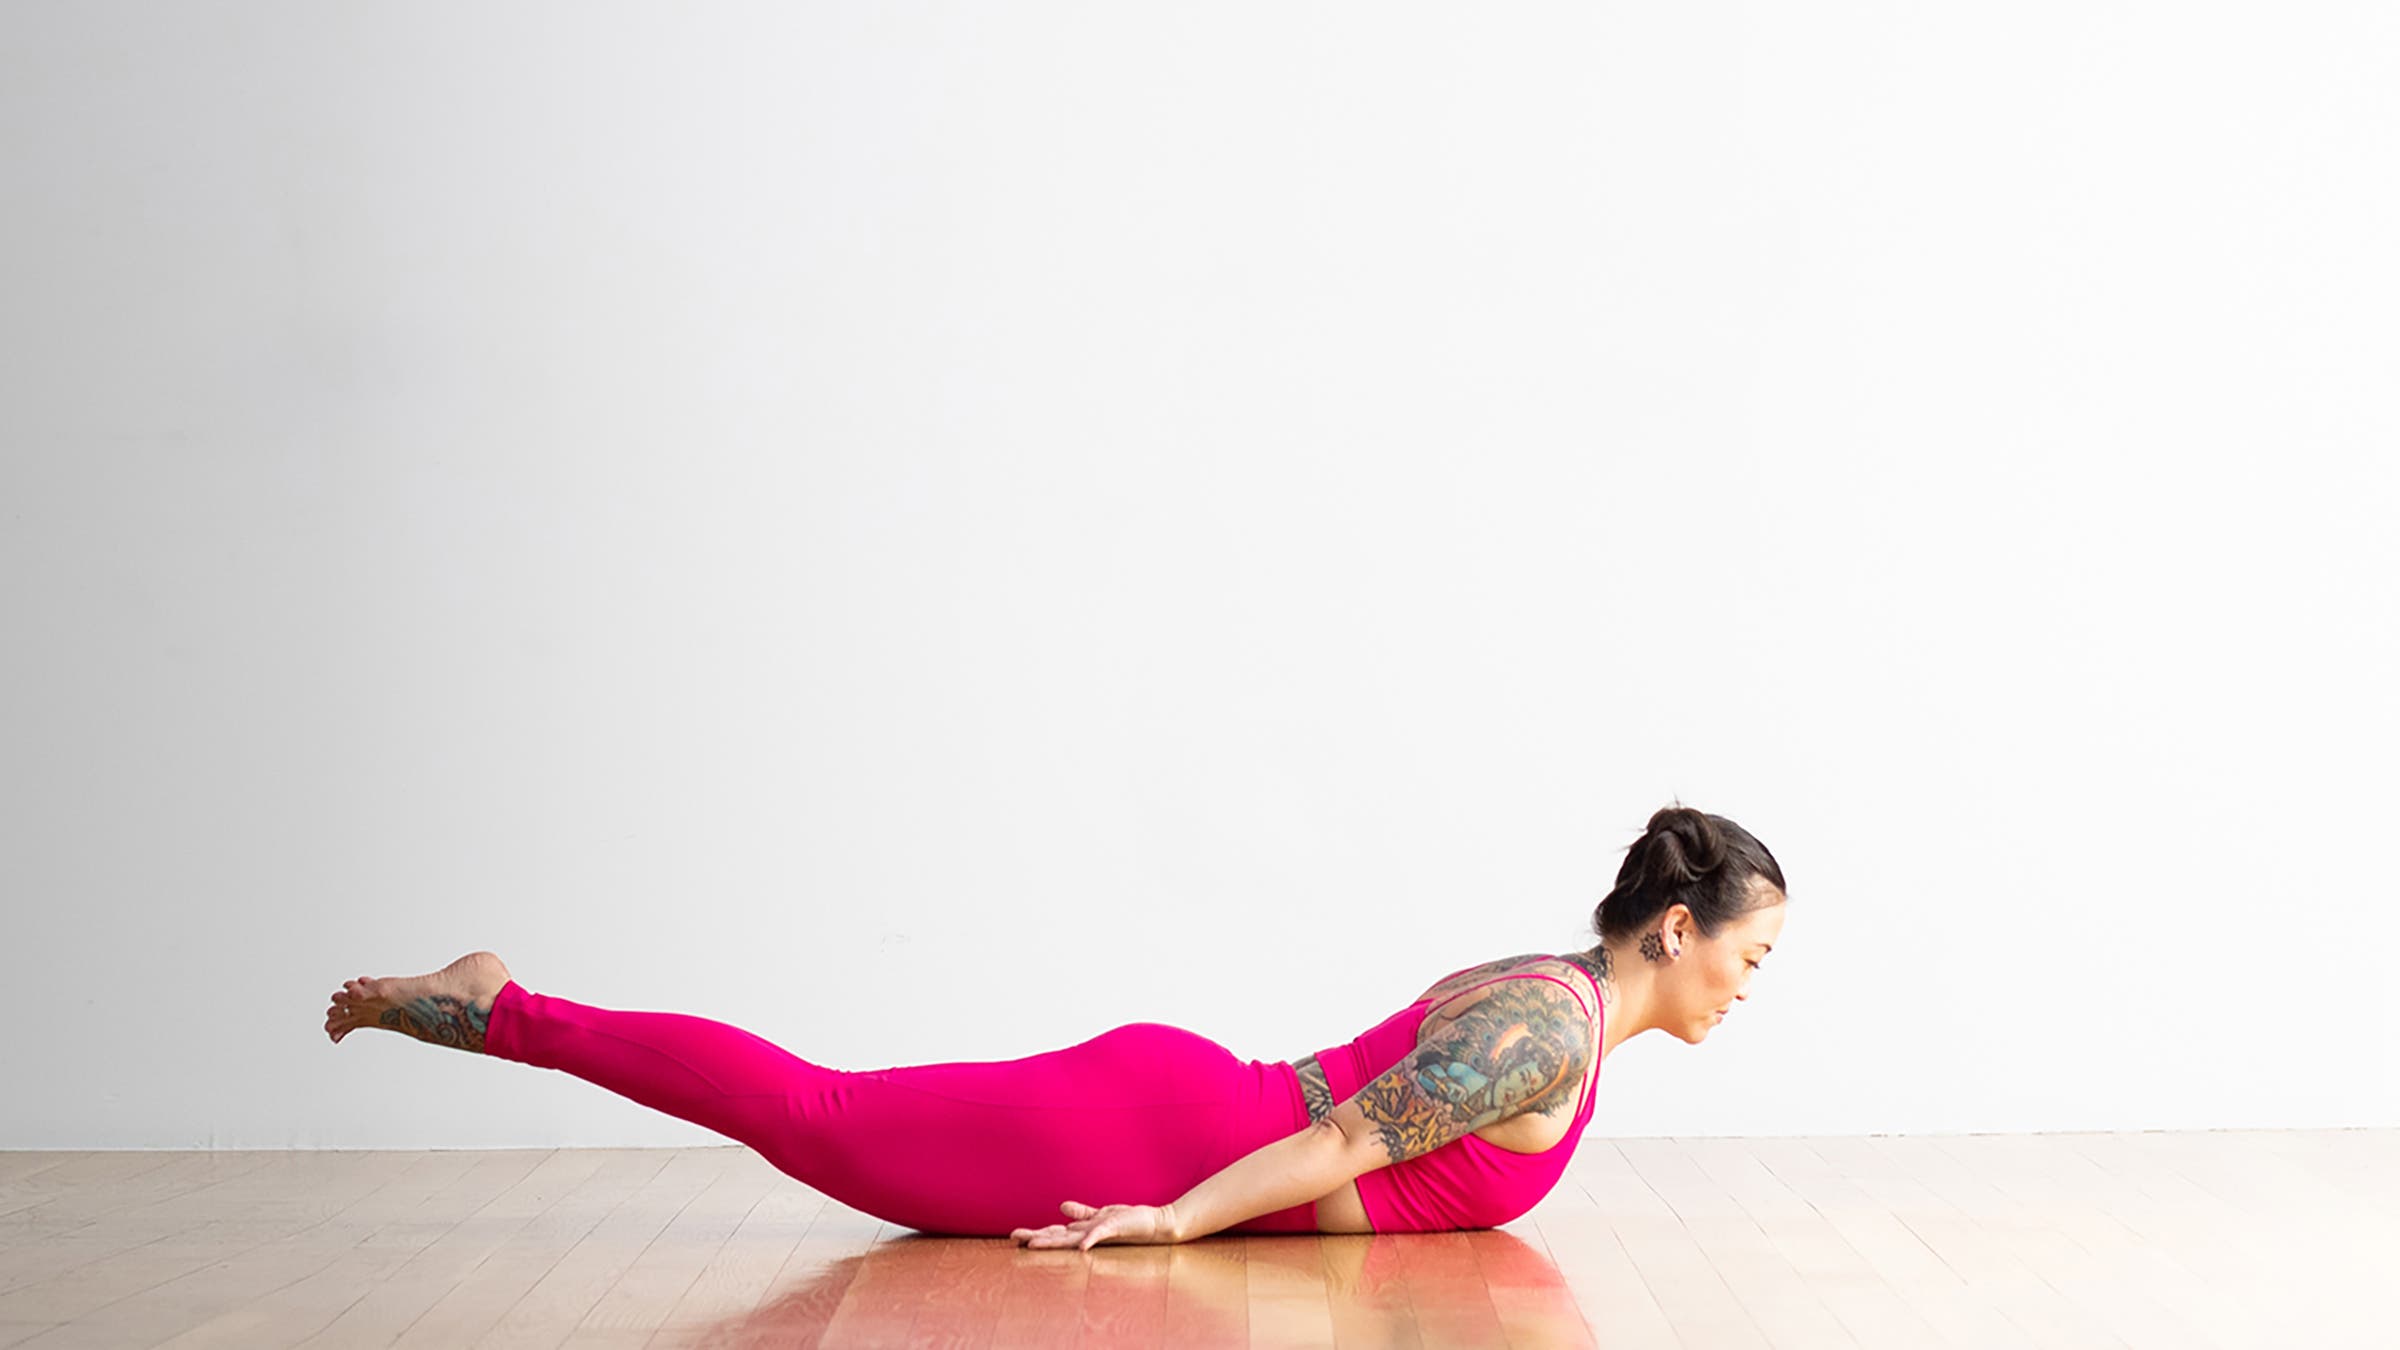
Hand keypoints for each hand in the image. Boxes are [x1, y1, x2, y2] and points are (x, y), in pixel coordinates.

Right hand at [1010, 1200, 1178, 1249]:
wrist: (1154, 1226)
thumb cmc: (1128, 1222)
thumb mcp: (1101, 1215)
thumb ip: (1082, 1213)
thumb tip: (1061, 1207)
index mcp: (1084, 1231)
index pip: (1055, 1233)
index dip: (1036, 1234)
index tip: (1015, 1236)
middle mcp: (1088, 1235)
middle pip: (1057, 1237)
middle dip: (1035, 1237)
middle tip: (1014, 1238)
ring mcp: (1100, 1233)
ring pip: (1072, 1238)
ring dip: (1053, 1241)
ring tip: (1033, 1245)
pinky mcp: (1114, 1229)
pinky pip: (1099, 1235)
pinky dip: (1089, 1239)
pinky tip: (1079, 1246)